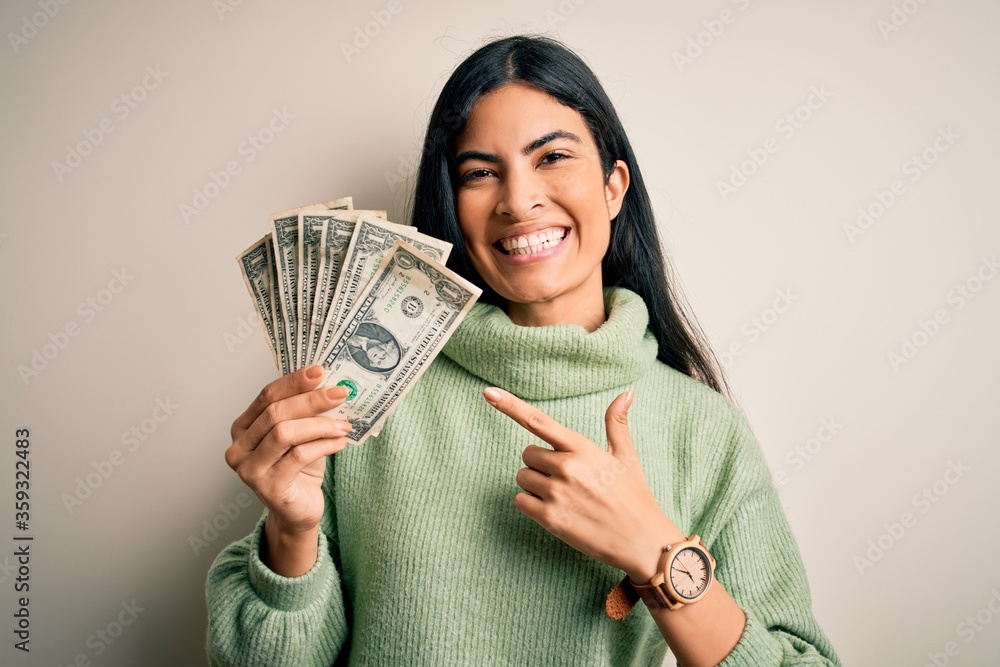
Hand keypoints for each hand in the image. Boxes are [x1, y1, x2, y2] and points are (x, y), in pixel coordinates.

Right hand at [226, 366, 350, 551]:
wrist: (298, 510)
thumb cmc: (299, 469)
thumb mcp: (301, 434)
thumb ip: (305, 412)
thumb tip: (330, 385)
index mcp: (243, 428)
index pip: (266, 396)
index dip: (293, 382)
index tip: (320, 371)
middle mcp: (238, 448)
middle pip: (275, 413)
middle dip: (311, 400)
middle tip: (340, 393)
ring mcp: (249, 469)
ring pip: (284, 433)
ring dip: (320, 425)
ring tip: (343, 424)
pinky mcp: (267, 487)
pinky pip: (298, 456)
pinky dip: (323, 445)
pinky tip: (340, 442)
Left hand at [483, 387, 683, 580]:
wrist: (641, 541)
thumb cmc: (634, 496)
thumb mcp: (627, 456)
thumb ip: (617, 423)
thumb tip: (626, 393)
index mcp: (582, 448)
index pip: (538, 421)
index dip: (510, 405)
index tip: (488, 393)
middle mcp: (566, 467)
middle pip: (527, 454)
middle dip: (540, 464)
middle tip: (566, 479)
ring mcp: (556, 494)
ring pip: (522, 478)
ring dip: (535, 485)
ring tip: (564, 497)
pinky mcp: (550, 519)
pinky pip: (520, 501)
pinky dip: (531, 505)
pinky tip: (555, 510)